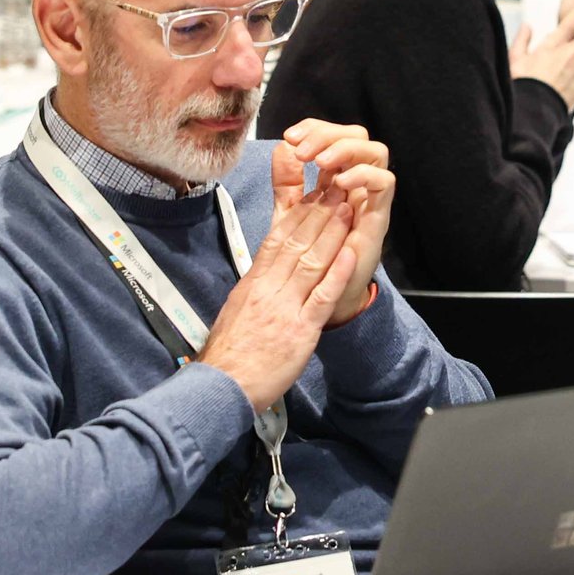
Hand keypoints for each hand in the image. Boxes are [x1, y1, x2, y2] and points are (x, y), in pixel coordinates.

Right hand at [200, 156, 359, 410]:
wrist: (222, 386)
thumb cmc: (228, 354)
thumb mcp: (236, 309)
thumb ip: (254, 287)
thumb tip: (264, 270)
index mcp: (254, 283)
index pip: (277, 239)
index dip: (298, 214)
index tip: (312, 195)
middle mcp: (269, 289)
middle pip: (297, 242)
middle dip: (319, 213)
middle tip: (336, 188)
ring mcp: (286, 308)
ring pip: (311, 261)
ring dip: (332, 233)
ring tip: (348, 209)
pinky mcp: (301, 330)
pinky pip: (322, 297)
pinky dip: (338, 273)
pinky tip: (351, 254)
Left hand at [273, 120, 392, 326]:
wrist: (316, 296)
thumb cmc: (308, 254)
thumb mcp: (290, 212)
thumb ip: (287, 181)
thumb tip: (282, 145)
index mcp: (334, 176)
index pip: (333, 134)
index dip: (314, 128)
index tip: (290, 138)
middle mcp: (356, 182)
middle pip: (358, 136)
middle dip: (328, 135)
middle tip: (303, 149)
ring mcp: (369, 197)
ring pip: (376, 152)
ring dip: (347, 150)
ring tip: (321, 163)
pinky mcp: (378, 217)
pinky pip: (384, 183)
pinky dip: (364, 174)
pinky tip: (340, 181)